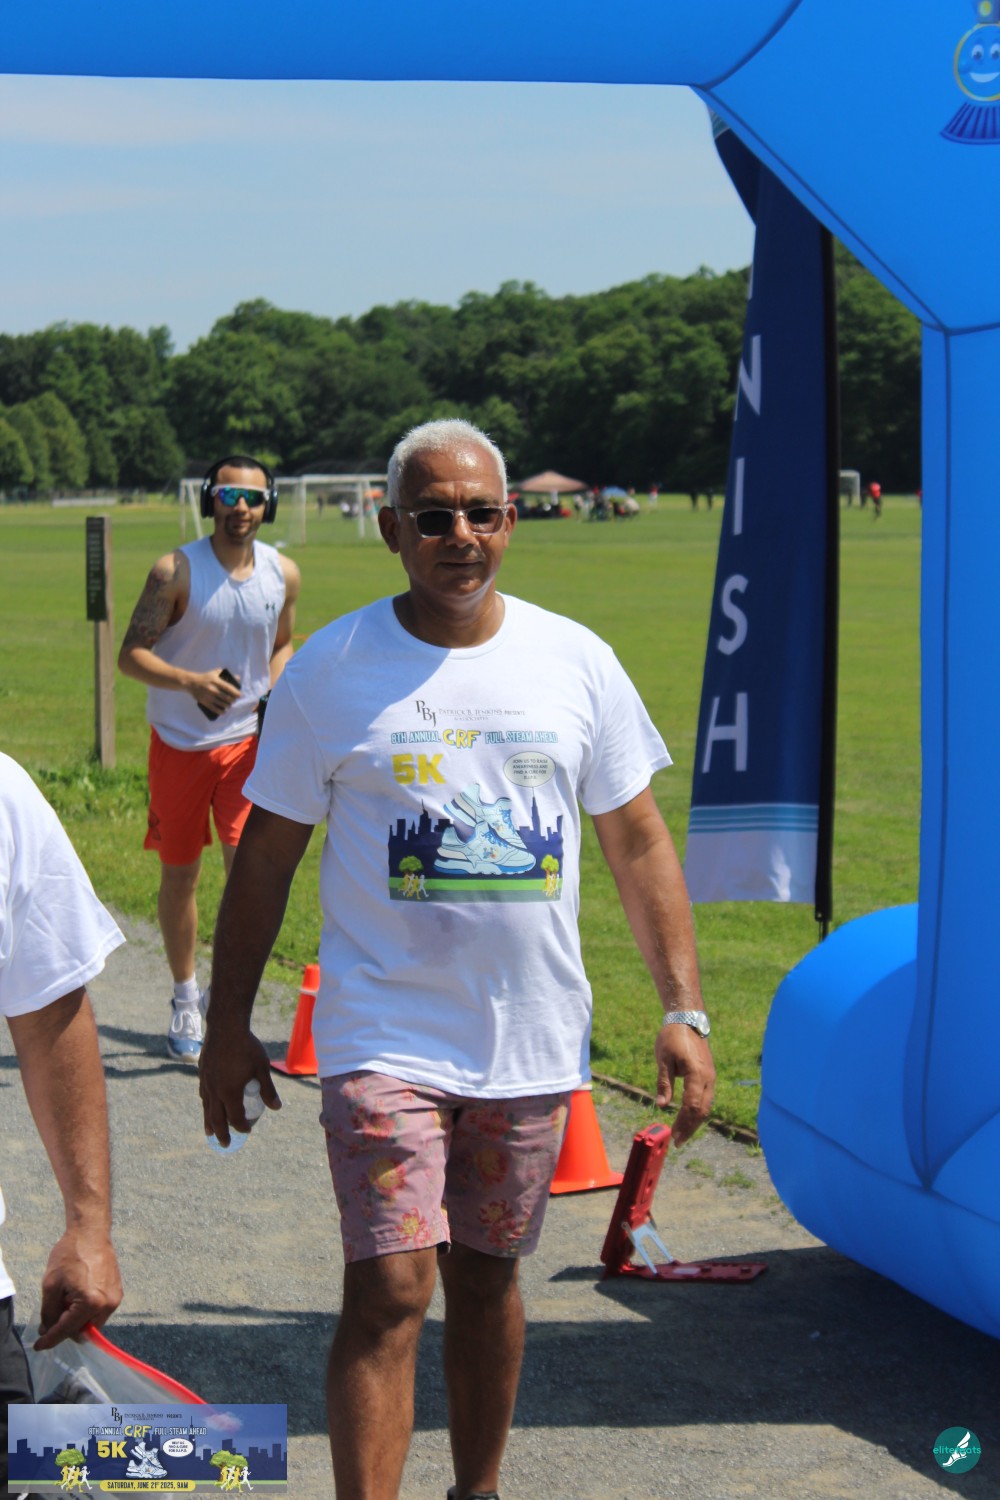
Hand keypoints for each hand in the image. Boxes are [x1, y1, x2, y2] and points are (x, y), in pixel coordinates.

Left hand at [35, 1227, 122, 1349]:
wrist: (91, 1233)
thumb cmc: (70, 1254)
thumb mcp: (51, 1284)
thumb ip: (49, 1312)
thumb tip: (48, 1329)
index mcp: (90, 1302)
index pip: (67, 1329)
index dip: (51, 1339)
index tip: (39, 1346)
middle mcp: (107, 1304)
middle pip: (82, 1331)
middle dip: (65, 1329)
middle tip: (51, 1318)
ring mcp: (115, 1299)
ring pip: (92, 1324)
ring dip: (76, 1320)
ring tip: (65, 1302)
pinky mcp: (117, 1293)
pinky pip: (99, 1313)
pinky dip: (86, 1312)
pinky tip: (76, 1297)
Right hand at [189, 668, 240, 715]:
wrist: (191, 683)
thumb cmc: (206, 677)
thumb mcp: (215, 673)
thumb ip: (226, 674)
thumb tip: (238, 678)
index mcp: (216, 681)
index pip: (229, 688)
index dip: (236, 693)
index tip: (239, 695)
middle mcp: (213, 689)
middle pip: (227, 698)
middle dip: (233, 700)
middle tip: (234, 700)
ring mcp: (209, 697)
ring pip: (222, 704)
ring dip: (228, 706)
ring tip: (229, 705)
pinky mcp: (205, 702)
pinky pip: (215, 709)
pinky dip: (221, 712)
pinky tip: (224, 712)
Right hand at [199, 1024, 280, 1146]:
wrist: (225, 1026)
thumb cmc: (247, 1046)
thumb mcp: (261, 1068)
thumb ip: (268, 1089)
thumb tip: (276, 1107)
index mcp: (229, 1092)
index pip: (235, 1117)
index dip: (242, 1126)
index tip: (248, 1130)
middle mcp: (215, 1091)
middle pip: (217, 1118)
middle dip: (222, 1133)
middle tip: (226, 1144)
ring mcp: (206, 1082)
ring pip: (207, 1108)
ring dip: (210, 1122)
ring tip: (210, 1133)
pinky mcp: (202, 1073)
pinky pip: (203, 1095)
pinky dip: (206, 1105)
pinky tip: (208, 1106)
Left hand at [654, 1023, 715, 1146]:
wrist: (688, 1020)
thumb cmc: (672, 1037)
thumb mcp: (663, 1059)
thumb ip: (664, 1083)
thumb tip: (661, 1106)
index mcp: (697, 1074)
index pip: (691, 1106)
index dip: (683, 1123)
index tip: (673, 1136)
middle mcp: (708, 1078)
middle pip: (702, 1111)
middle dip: (690, 1128)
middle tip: (677, 1142)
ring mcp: (710, 1077)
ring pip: (706, 1106)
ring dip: (695, 1122)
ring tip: (682, 1134)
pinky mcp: (709, 1075)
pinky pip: (706, 1099)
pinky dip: (698, 1111)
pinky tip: (688, 1118)